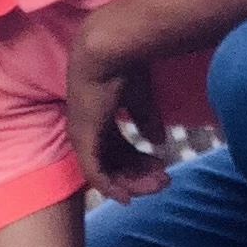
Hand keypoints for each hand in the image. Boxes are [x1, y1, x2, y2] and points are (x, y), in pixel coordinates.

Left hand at [65, 13, 170, 202]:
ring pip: (107, 172)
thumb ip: (146, 119)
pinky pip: (95, 174)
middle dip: (140, 175)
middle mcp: (87, 130)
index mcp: (97, 118)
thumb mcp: (140, 97)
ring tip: (157, 185)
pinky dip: (110, 188)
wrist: (110, 49)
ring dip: (132, 182)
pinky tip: (126, 197)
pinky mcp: (83, 140)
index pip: (118, 148)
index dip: (139, 161)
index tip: (161, 168)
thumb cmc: (124, 65)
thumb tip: (158, 140)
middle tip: (164, 183)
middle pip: (113, 163)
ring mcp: (82, 136)